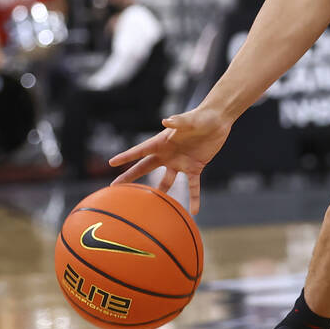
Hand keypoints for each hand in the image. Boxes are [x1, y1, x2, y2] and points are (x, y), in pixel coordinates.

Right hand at [109, 106, 232, 214]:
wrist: (217, 120)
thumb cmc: (200, 116)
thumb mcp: (189, 120)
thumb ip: (178, 121)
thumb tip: (166, 121)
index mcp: (162, 142)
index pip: (140, 150)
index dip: (126, 156)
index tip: (112, 162)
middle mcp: (168, 154)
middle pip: (145, 168)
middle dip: (130, 177)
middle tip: (115, 187)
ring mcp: (180, 162)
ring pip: (166, 182)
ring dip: (159, 193)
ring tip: (150, 208)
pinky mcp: (195, 167)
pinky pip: (193, 186)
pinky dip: (194, 198)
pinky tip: (194, 212)